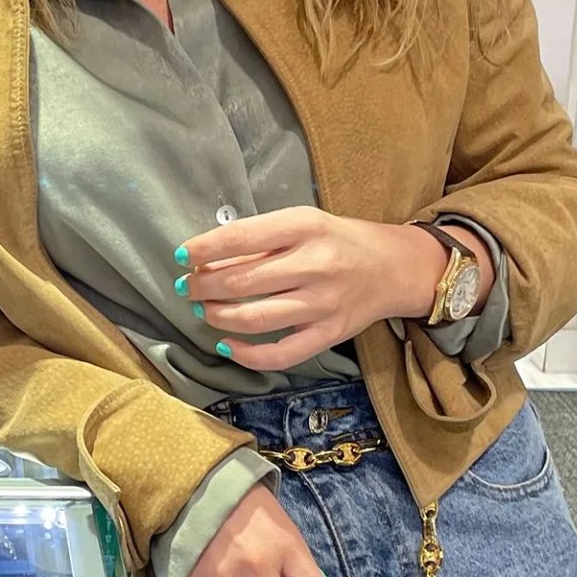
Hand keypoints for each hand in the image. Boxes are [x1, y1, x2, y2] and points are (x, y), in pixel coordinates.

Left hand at [176, 208, 491, 373]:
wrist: (394, 267)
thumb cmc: (339, 239)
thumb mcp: (302, 222)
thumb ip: (261, 237)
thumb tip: (207, 258)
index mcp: (304, 226)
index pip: (241, 238)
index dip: (203, 249)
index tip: (182, 256)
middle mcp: (314, 264)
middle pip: (242, 281)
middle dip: (203, 286)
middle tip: (187, 288)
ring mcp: (323, 303)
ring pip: (255, 318)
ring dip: (218, 317)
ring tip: (203, 310)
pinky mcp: (330, 334)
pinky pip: (281, 353)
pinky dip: (247, 354)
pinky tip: (227, 344)